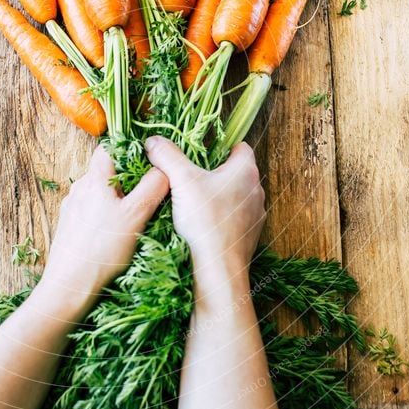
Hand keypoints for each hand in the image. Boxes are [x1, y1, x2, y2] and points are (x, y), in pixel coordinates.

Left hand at [31, 146, 168, 321]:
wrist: (69, 286)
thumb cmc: (103, 250)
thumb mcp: (136, 215)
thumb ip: (152, 187)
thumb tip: (163, 168)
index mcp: (94, 180)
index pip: (109, 147)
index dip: (129, 150)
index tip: (148, 163)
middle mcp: (79, 189)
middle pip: (106, 171)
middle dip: (128, 179)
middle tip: (147, 195)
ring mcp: (72, 208)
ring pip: (100, 193)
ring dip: (117, 199)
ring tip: (134, 218)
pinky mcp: (70, 227)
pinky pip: (92, 211)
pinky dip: (106, 216)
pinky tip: (116, 235)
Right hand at [145, 137, 265, 307]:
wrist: (219, 268)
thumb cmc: (205, 221)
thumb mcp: (181, 181)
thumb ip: (167, 156)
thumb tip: (153, 141)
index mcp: (245, 171)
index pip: (239, 146)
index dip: (219, 146)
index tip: (199, 153)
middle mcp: (256, 190)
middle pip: (235, 171)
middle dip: (213, 172)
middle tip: (190, 177)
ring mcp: (255, 214)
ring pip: (235, 196)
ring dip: (218, 196)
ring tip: (193, 203)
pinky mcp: (249, 235)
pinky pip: (234, 219)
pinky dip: (220, 218)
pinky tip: (201, 225)